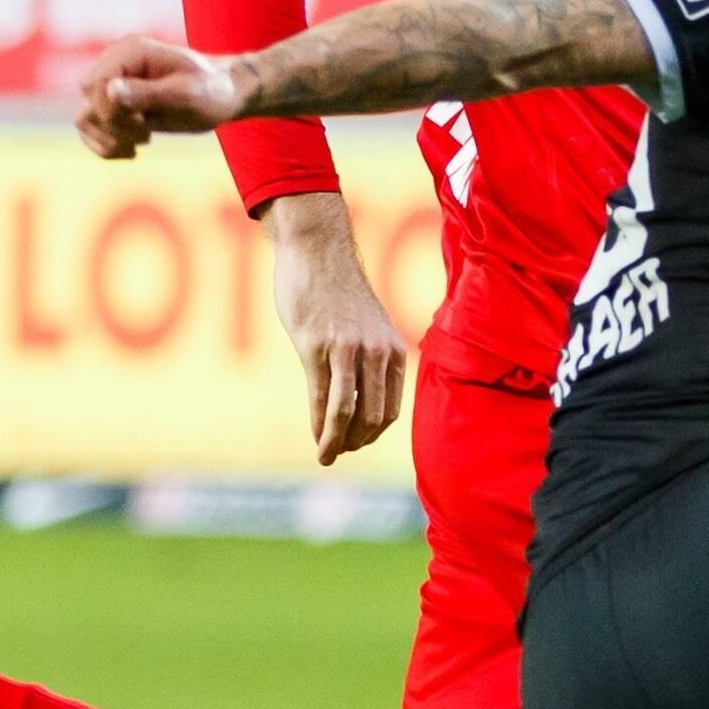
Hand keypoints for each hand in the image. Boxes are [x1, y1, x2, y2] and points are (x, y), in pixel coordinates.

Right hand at [78, 35, 247, 158]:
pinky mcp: (111, 104)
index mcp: (130, 51)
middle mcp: (114, 63)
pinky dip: (105, 146)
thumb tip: (110, 91)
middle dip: (115, 126)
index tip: (142, 123)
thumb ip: (149, 93)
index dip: (111, 111)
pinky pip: (90, 128)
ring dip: (109, 139)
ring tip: (143, 140)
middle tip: (147, 134)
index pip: (95, 84)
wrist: (221, 96)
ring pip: (84, 118)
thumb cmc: (211, 91)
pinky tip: (130, 152)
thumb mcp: (187, 94)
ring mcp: (110, 84)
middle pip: (87, 101)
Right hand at [265, 192, 410, 465]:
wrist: (318, 251)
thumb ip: (369, 358)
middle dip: (356, 442)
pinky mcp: (315, 345)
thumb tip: (363, 396)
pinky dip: (320, 424)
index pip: (390, 408)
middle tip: (339, 454)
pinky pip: (321, 395)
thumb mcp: (367, 327)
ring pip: (348, 411)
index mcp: (393, 351)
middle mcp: (376, 353)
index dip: (373, 433)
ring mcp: (346, 350)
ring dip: (337, 442)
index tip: (356, 444)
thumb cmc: (339, 292)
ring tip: (327, 456)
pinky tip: (317, 439)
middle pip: (372, 416)